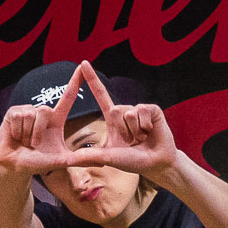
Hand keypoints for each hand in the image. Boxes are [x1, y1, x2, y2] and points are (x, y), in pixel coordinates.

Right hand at [0, 62, 83, 180]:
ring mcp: (27, 110)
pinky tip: (16, 136)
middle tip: (34, 144)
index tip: (82, 66)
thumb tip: (103, 164)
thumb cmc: (38, 162)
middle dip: (37, 131)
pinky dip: (17, 131)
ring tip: (24, 141)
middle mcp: (42, 112)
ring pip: (31, 114)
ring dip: (27, 133)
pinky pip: (18, 116)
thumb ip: (79, 159)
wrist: (15, 166)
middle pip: (45, 109)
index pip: (68, 97)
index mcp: (56, 120)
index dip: (75, 82)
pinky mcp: (13, 112)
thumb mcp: (61, 161)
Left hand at [64, 61, 177, 177]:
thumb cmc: (134, 162)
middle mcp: (126, 112)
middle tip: (133, 142)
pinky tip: (150, 132)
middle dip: (123, 130)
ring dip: (135, 130)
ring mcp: (140, 110)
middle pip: (116, 109)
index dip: (92, 79)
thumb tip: (70, 159)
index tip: (83, 63)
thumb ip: (91, 156)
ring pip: (129, 112)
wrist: (157, 164)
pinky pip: (142, 111)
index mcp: (114, 119)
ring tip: (142, 138)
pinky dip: (145, 125)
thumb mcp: (109, 158)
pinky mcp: (153, 110)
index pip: (101, 95)